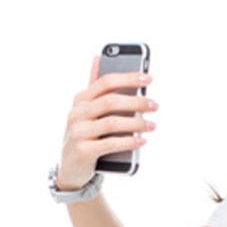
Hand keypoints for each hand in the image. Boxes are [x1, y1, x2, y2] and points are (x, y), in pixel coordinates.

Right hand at [57, 57, 157, 189]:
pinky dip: (129, 141)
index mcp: (81, 100)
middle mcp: (77, 113)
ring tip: (152, 125)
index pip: (106, 82)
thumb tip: (98, 58)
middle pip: (110, 101)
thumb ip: (95, 88)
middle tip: (154, 104)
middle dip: (135, 101)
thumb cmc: (86, 136)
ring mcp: (78, 132)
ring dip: (136, 123)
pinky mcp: (83, 151)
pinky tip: (142, 140)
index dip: (128, 78)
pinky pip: (110, 144)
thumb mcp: (87, 111)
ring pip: (112, 123)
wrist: (72, 168)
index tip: (149, 78)